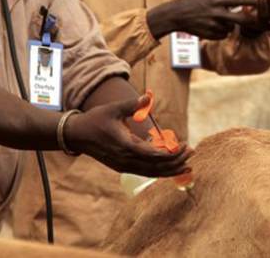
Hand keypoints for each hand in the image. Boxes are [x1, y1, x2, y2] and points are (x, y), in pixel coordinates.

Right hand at [65, 94, 191, 177]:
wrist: (78, 135)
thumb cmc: (96, 119)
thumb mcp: (114, 109)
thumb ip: (133, 104)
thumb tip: (148, 97)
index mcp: (125, 146)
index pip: (154, 155)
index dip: (172, 153)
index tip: (185, 146)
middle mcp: (125, 160)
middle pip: (156, 167)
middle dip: (176, 162)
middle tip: (192, 153)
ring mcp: (123, 166)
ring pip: (151, 173)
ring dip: (170, 170)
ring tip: (187, 167)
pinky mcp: (122, 167)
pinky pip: (144, 172)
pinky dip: (159, 171)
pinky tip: (169, 168)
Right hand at [146, 0, 258, 39]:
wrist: (174, 15)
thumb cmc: (191, 3)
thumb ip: (222, 0)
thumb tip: (237, 3)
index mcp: (216, 1)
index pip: (239, 0)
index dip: (253, 1)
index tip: (265, 1)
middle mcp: (216, 13)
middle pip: (240, 19)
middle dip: (251, 21)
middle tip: (261, 21)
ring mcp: (213, 25)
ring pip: (231, 28)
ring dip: (229, 26)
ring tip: (215, 20)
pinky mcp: (210, 35)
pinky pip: (223, 35)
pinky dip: (221, 32)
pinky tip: (210, 27)